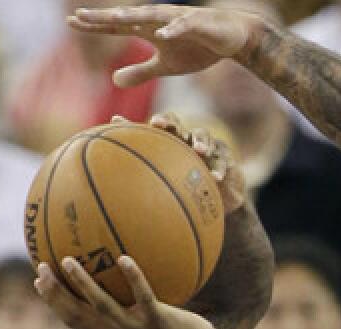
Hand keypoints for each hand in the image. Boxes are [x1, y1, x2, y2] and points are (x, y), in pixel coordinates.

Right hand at [34, 255, 212, 328]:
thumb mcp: (141, 326)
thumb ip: (125, 309)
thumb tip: (114, 281)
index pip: (72, 319)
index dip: (53, 301)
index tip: (37, 281)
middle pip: (77, 313)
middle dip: (55, 292)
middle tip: (41, 268)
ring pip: (101, 305)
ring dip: (82, 283)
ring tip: (67, 261)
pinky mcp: (157, 321)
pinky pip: (143, 296)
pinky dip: (133, 277)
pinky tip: (125, 258)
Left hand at [67, 4, 266, 87]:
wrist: (232, 38)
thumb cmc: (198, 49)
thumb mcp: (166, 66)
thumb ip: (141, 72)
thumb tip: (113, 80)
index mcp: (149, 31)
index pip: (117, 27)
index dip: (95, 26)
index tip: (70, 23)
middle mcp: (158, 22)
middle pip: (127, 18)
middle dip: (104, 18)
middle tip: (78, 16)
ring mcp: (178, 20)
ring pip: (152, 17)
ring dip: (133, 17)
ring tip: (114, 17)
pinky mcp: (198, 24)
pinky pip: (184, 27)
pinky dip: (173, 30)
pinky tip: (161, 34)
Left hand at [127, 112, 245, 213]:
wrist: (218, 195)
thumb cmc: (187, 180)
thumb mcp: (168, 171)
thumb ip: (144, 154)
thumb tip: (114, 133)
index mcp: (176, 140)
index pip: (167, 124)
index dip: (161, 121)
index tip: (152, 123)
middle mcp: (191, 139)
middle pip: (182, 125)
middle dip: (173, 125)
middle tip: (161, 126)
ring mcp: (210, 148)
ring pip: (206, 139)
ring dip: (202, 142)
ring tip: (199, 151)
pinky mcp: (226, 160)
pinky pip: (223, 162)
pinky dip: (219, 169)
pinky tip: (215, 178)